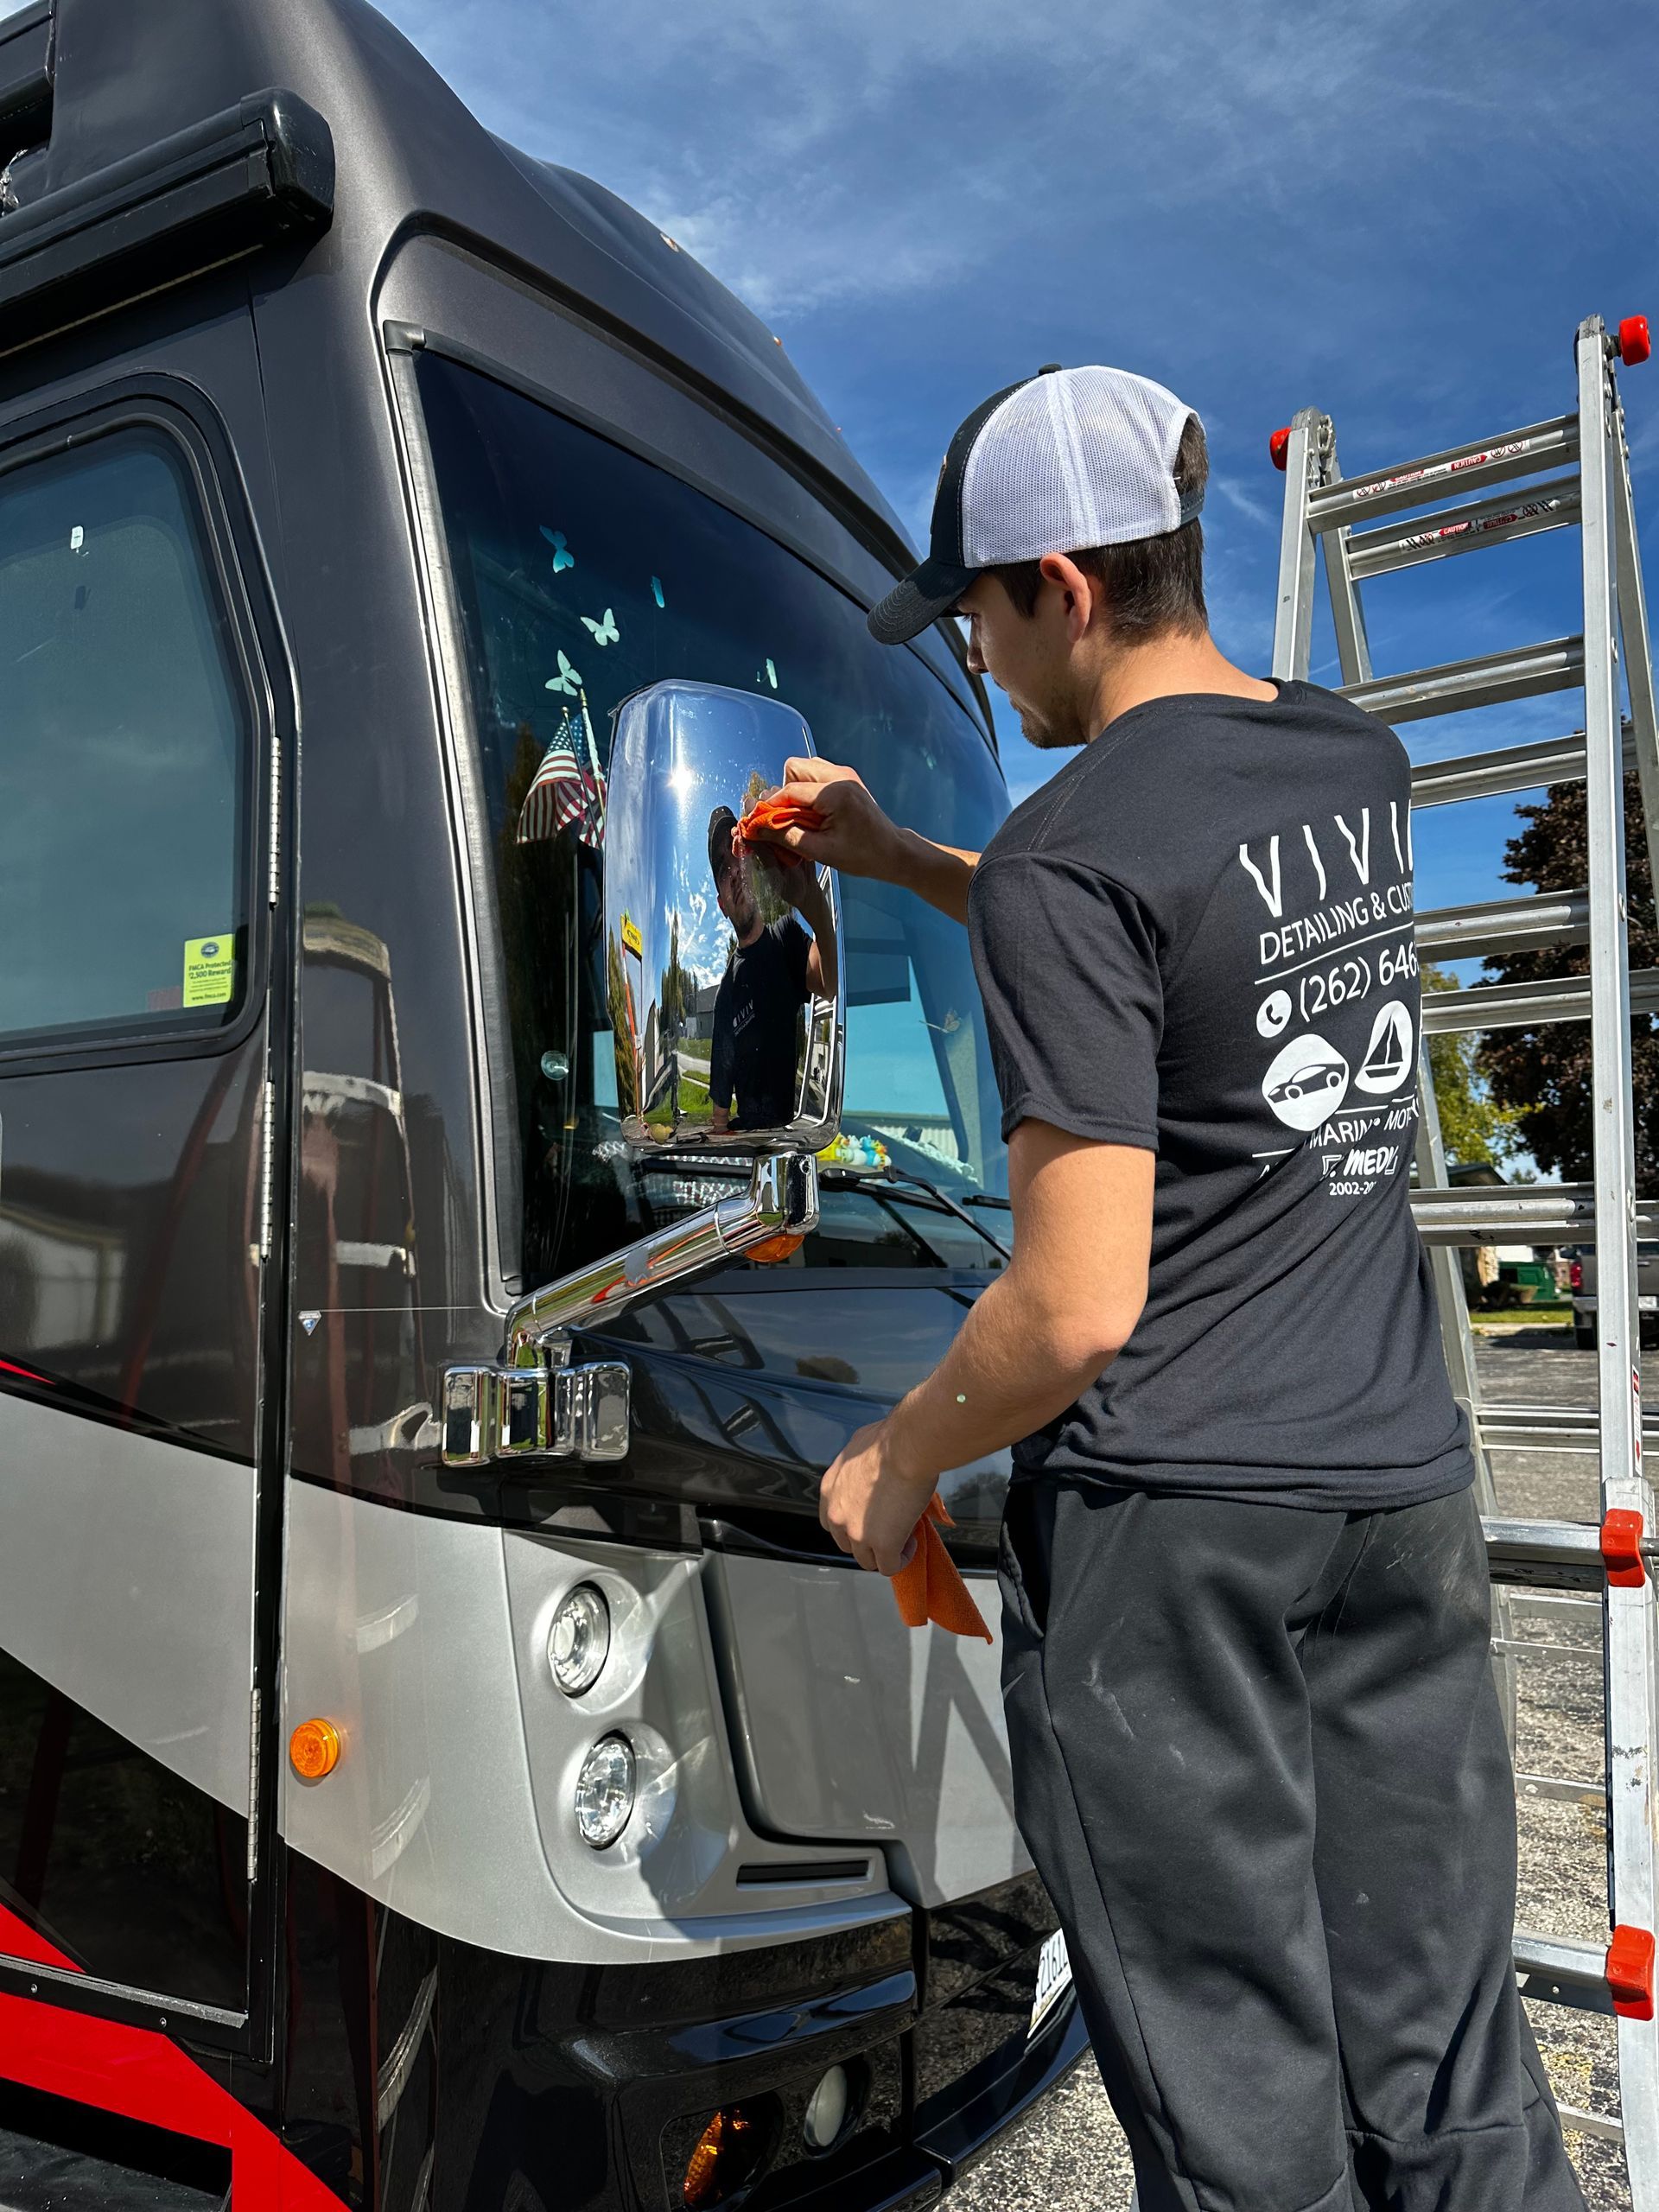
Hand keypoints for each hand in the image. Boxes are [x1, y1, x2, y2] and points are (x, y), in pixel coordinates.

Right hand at [750, 758, 908, 883]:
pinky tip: (815, 812)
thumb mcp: (821, 850)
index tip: (758, 820)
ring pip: (804, 768)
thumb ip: (787, 836)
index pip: (789, 790)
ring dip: (796, 789)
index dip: (770, 806)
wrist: (893, 851)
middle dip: (784, 792)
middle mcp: (839, 775)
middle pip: (794, 768)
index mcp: (834, 792)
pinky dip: (808, 789)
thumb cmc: (863, 855)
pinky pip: (816, 773)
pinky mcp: (847, 778)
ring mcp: (844, 774)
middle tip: (787, 817)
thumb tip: (758, 828)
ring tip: (803, 816)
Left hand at [819, 1416, 937, 1575]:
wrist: (906, 1446)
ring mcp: (857, 1532)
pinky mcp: (882, 1544)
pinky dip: (901, 1559)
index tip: (873, 1518)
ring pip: (867, 1560)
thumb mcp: (861, 1447)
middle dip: (867, 1541)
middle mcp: (836, 1513)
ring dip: (884, 1553)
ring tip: (904, 1538)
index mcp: (829, 1489)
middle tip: (890, 1527)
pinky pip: (889, 1566)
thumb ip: (858, 1464)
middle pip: (847, 1544)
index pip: (831, 1522)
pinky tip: (912, 1544)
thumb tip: (870, 1464)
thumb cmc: (891, 1439)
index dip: (852, 1524)